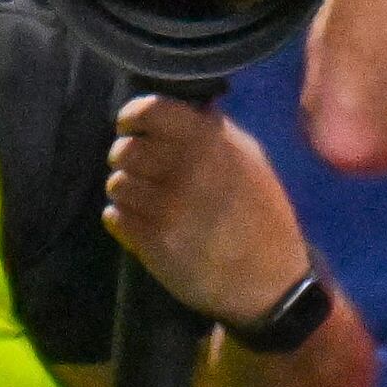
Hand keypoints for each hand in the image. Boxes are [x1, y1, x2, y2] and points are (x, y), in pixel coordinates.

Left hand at [105, 94, 314, 330]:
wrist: (272, 283)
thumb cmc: (261, 216)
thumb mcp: (251, 159)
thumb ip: (213, 128)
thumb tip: (182, 103)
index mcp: (210, 142)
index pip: (149, 110)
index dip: (132, 118)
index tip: (130, 128)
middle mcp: (186, 169)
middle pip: (124, 149)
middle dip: (128, 160)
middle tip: (143, 173)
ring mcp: (168, 207)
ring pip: (116, 184)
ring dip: (127, 193)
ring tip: (150, 203)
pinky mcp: (154, 242)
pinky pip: (115, 217)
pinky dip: (124, 220)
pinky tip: (147, 227)